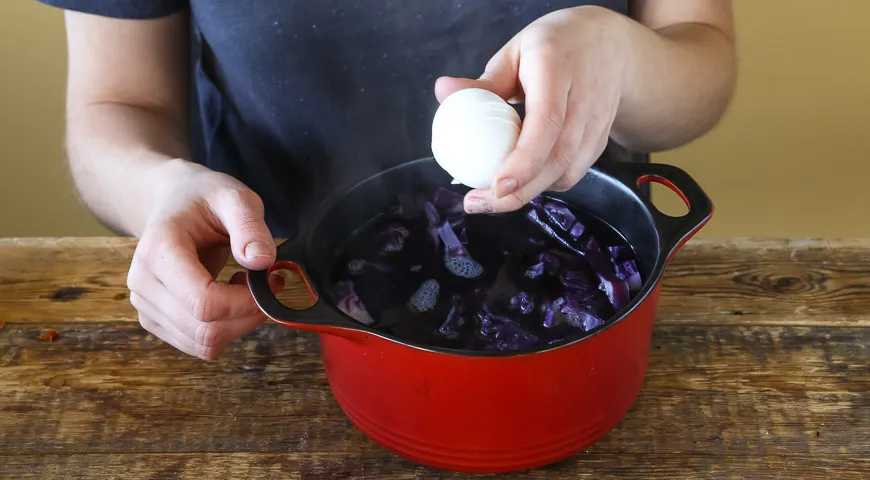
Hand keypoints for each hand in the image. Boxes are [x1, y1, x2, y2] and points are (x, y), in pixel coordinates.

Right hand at [127, 160, 281, 359]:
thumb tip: (262, 262)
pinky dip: (224, 330)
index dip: (246, 303)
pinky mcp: (155, 319)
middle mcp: (143, 283)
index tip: (271, 280)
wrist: (172, 200)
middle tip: (266, 285)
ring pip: (203, 344)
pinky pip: (198, 345)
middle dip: (248, 316)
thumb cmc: (203, 198)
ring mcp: (145, 305)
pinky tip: (228, 298)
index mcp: (159, 251)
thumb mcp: (233, 197)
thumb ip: (250, 227)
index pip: (204, 303)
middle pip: (206, 330)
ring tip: (244, 286)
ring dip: (238, 324)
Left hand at [435, 6, 630, 213]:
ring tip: (491, 198)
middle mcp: (584, 101)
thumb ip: (483, 81)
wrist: (612, 47)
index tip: (497, 185)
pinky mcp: (601, 142)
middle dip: (518, 192)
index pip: (546, 122)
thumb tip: (442, 91)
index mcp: (558, 71)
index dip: (524, 160)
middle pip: (558, 158)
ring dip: (529, 192)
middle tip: (477, 203)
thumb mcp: (516, 52)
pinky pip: (572, 173)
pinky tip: (520, 183)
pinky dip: (544, 184)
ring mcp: (597, 125)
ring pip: (567, 172)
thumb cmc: (554, 47)